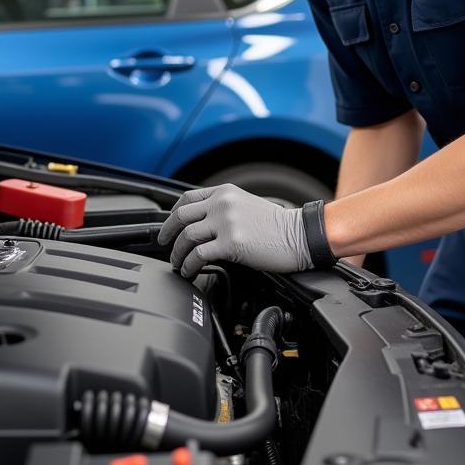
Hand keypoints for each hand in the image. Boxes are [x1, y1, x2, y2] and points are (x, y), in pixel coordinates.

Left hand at [157, 184, 312, 278]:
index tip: (168, 227)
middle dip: (167, 234)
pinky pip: (199, 255)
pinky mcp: (231, 243)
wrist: (299, 236)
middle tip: (164, 246)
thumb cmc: (277, 226)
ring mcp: (226, 223)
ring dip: (177, 253)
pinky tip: (189, 271)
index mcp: (225, 192)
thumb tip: (201, 224)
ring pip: (187, 236)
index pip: (187, 198)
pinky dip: (189, 265)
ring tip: (177, 263)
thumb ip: (223, 209)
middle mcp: (222, 204)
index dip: (172, 214)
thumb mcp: (246, 205)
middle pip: (181, 216)